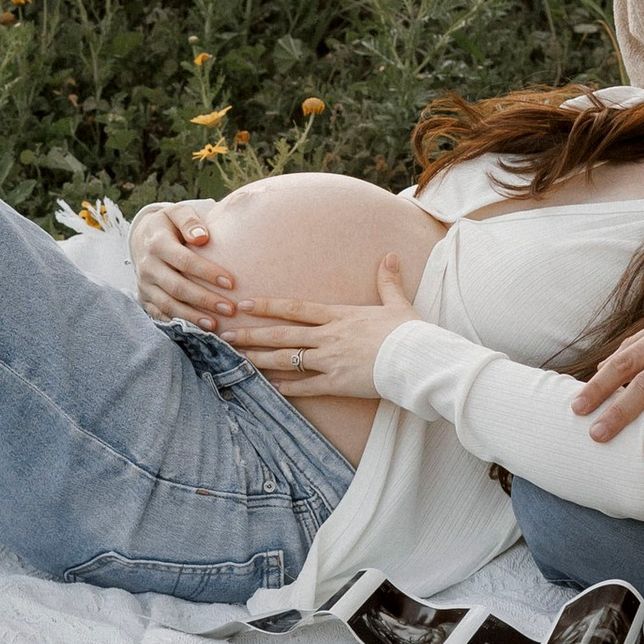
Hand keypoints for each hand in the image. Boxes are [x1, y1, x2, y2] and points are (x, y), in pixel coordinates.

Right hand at [130, 199, 233, 325]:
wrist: (144, 237)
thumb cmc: (170, 225)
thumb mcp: (178, 213)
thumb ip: (190, 221)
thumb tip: (202, 237)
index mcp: (157, 243)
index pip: (183, 260)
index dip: (207, 272)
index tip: (231, 283)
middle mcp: (147, 266)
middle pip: (177, 287)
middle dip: (204, 300)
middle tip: (230, 309)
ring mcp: (144, 284)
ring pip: (168, 305)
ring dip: (192, 316)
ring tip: (215, 325)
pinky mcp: (144, 298)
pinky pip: (160, 315)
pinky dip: (178, 324)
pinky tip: (197, 330)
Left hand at [224, 255, 418, 400]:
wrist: (416, 359)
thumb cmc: (409, 332)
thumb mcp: (397, 303)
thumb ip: (388, 281)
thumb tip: (390, 256)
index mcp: (339, 315)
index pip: (296, 308)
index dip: (268, 306)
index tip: (246, 304)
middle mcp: (329, 336)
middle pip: (283, 334)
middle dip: (252, 333)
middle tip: (226, 334)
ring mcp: (330, 360)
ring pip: (288, 358)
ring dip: (261, 358)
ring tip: (238, 358)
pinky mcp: (337, 383)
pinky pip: (306, 386)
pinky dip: (287, 387)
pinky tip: (270, 387)